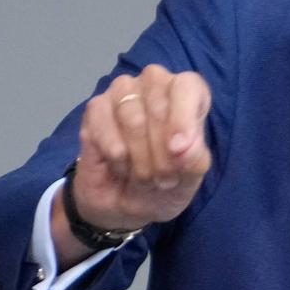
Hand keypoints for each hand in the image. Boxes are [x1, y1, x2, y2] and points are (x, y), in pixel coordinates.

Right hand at [63, 65, 213, 234]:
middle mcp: (154, 84)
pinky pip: (104, 128)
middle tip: (164, 179)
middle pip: (159, 107)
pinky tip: (120, 165)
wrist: (125, 205)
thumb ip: (195, 158)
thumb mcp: (190, 177)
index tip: (178, 151)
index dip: (183, 118)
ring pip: (132, 119)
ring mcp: (122, 92)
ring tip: (144, 177)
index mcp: (186, 93)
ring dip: (140, 158)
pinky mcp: (95, 108)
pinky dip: (115, 156)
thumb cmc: (164, 182)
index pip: (187, 86)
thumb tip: (182, 146)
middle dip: (162, 153)